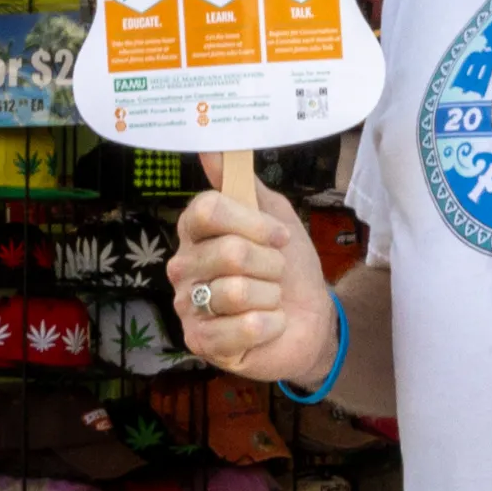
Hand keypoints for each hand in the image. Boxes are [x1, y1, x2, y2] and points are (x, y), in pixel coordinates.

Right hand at [168, 154, 335, 384]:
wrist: (309, 319)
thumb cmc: (288, 268)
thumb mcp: (276, 218)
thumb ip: (244, 184)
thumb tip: (211, 148)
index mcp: (195, 233)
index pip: (207, 210)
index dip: (252, 222)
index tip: (279, 236)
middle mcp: (182, 267)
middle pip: (229, 251)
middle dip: (270, 264)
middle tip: (275, 274)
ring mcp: (188, 307)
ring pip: (236, 290)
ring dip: (270, 295)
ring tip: (270, 300)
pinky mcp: (202, 343)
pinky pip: (244, 326)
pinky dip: (271, 324)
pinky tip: (268, 325)